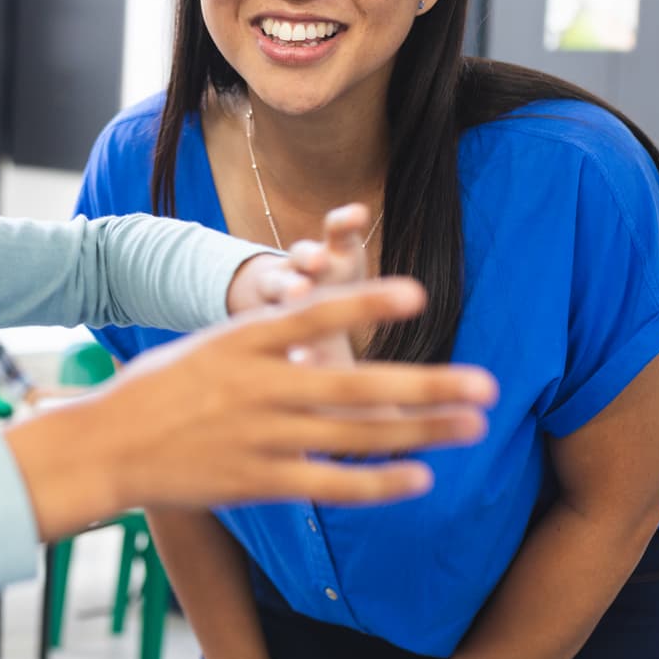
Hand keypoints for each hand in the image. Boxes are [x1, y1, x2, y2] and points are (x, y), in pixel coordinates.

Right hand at [3, 280, 495, 536]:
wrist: (105, 446)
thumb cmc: (157, 391)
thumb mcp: (207, 347)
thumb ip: (265, 344)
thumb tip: (318, 335)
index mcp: (243, 340)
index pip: (315, 315)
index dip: (367, 303)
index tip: (418, 292)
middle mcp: (259, 386)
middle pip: (358, 383)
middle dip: (429, 385)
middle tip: (487, 384)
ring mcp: (261, 436)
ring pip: (357, 434)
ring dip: (421, 432)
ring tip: (471, 426)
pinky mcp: (258, 481)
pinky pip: (331, 483)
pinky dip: (378, 481)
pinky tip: (418, 477)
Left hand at [285, 204, 374, 366]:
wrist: (317, 306)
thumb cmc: (327, 349)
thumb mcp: (331, 372)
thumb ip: (339, 382)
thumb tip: (372, 444)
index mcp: (292, 331)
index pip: (296, 342)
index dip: (304, 352)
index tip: (299, 358)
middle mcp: (294, 293)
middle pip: (286, 290)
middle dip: (292, 291)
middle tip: (296, 294)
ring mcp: (310, 265)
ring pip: (304, 257)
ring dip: (310, 257)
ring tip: (318, 259)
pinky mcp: (337, 243)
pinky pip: (338, 229)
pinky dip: (345, 221)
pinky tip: (358, 214)